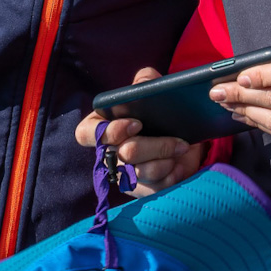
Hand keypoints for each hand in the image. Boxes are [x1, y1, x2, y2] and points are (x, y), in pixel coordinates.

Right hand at [74, 66, 206, 192]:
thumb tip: (144, 82)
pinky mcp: (143, 190)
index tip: (136, 123)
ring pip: (142, 172)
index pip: (85, 134)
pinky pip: (155, 187)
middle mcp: (108, 153)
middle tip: (178, 140)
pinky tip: (180, 165)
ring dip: (166, 158)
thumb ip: (146, 80)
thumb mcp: (153, 90)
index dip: (108, 131)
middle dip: (155, 145)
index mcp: (101, 126)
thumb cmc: (159, 111)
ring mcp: (124, 175)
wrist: (185, 135)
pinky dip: (172, 174)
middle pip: (124, 154)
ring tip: (181, 148)